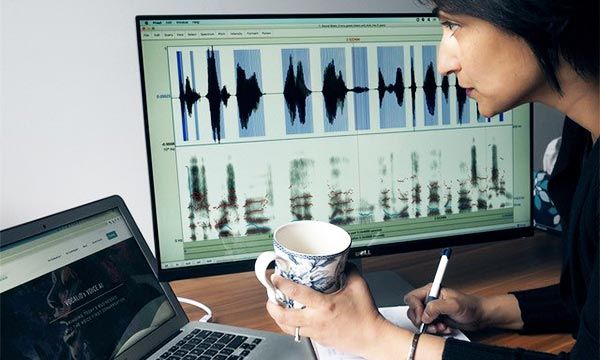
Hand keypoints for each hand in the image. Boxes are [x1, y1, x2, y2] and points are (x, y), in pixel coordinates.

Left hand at [265, 264, 387, 357]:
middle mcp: (317, 320)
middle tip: (270, 297)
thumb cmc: (366, 315)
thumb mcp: (359, 286)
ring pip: (289, 328)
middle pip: (285, 317)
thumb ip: (348, 270)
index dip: (282, 285)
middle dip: (272, 307)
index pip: (297, 294)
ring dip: (279, 318)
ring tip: (276, 307)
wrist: (372, 338)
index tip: (276, 278)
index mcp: (326, 305)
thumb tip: (341, 261)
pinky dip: (292, 325)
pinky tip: (293, 317)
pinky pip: (300, 333)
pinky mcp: (318, 340)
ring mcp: (316, 332)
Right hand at [404, 283, 485, 333]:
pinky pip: (428, 328)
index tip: (423, 318)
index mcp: (431, 291)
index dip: (415, 309)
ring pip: (420, 322)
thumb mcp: (454, 304)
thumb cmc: (470, 306)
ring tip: (442, 327)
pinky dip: (436, 331)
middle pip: (413, 311)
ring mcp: (432, 311)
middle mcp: (429, 300)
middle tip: (433, 325)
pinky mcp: (436, 320)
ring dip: (430, 328)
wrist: (479, 316)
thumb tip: (424, 315)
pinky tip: (446, 328)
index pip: (412, 298)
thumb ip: (436, 307)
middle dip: (423, 321)